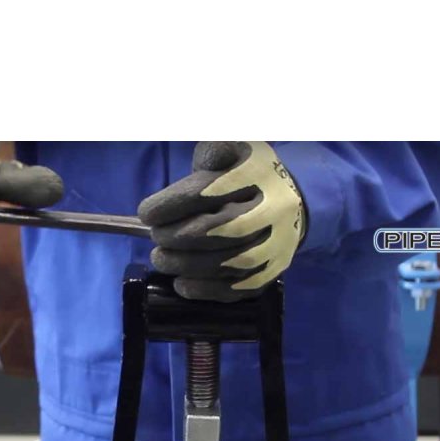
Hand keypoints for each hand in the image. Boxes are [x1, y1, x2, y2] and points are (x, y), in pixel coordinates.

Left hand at [138, 141, 305, 300]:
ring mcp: (277, 243)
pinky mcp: (275, 270)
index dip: (172, 204)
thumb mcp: (232, 150)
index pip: (209, 191)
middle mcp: (273, 209)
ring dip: (187, 266)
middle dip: (178, 237)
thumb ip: (213, 151)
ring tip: (161, 259)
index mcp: (258, 173)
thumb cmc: (248, 174)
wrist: (293, 201)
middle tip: (156, 238)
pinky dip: (207, 290)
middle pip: (221, 229)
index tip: (146, 213)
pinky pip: (240, 288)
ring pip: (230, 263)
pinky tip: (182, 285)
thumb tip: (204, 163)